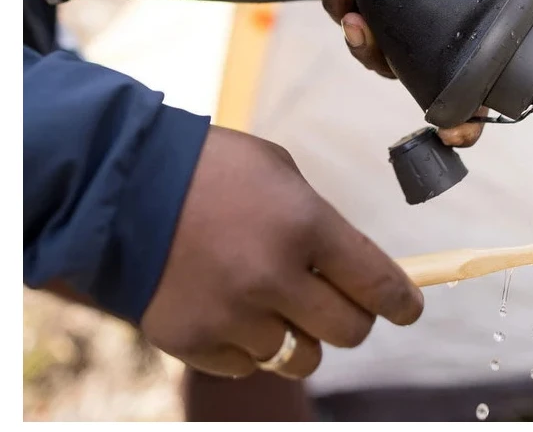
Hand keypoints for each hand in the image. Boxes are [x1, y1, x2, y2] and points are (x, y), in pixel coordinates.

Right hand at [141, 127, 423, 378]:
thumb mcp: (278, 171)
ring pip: (300, 356)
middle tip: (337, 301)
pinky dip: (250, 344)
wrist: (124, 185)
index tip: (409, 308)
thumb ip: (319, 221)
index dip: (403, 301)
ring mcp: (233, 316)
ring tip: (272, 300)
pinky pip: (248, 364)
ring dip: (298, 334)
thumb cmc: (209, 167)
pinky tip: (230, 306)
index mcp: (305, 225)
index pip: (377, 283)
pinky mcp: (196, 341)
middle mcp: (274, 277)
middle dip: (352, 318)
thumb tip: (350, 265)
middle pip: (348, 331)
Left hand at [311, 0, 488, 146]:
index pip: (466, 96)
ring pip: (363, 44)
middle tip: (359, 27)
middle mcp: (418, 42)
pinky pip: (341, 9)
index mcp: (457, 36)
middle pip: (397, 70)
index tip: (454, 132)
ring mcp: (385, 26)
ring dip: (346, 22)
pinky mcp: (358, 3)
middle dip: (374, 54)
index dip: (463, 123)